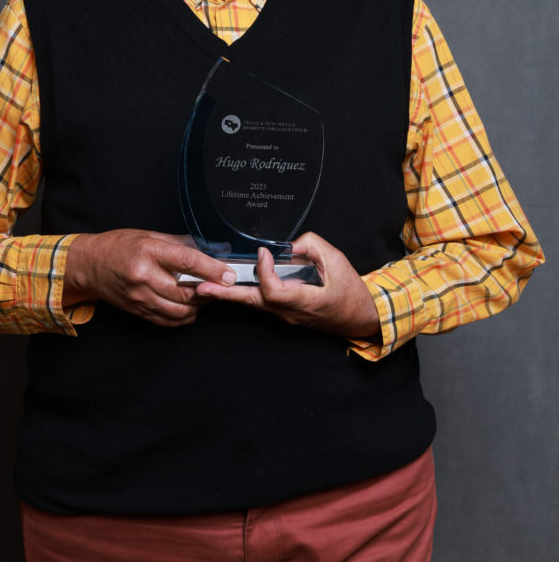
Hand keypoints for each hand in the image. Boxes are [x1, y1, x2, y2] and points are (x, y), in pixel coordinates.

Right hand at [63, 229, 236, 327]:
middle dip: (209, 292)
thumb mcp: (147, 235)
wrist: (88, 265)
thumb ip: (177, 243)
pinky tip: (189, 309)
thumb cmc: (118, 246)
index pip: (187, 262)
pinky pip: (167, 321)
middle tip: (220, 286)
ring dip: (198, 307)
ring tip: (204, 296)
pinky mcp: (137, 311)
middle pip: (186, 293)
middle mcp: (144, 276)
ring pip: (179, 311)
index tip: (228, 275)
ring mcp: (139, 297)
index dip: (212, 270)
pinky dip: (183, 318)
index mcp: (149, 251)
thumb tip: (206, 249)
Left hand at [195, 232, 380, 337]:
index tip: (264, 253)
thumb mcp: (337, 261)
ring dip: (229, 294)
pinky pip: (260, 301)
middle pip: (253, 303)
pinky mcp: (284, 311)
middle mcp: (290, 312)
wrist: (359, 317)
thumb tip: (290, 243)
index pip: (274, 291)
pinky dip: (242, 293)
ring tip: (205, 286)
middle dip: (226, 294)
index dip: (265, 271)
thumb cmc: (351, 292)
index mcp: (304, 302)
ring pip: (253, 303)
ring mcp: (285, 315)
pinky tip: (227, 286)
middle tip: (203, 287)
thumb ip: (313, 246)